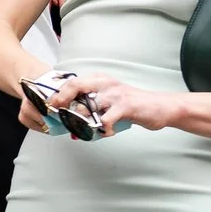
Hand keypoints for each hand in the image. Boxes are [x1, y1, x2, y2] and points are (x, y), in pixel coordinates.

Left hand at [60, 74, 180, 134]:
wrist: (160, 106)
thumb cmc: (131, 105)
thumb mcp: (109, 100)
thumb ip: (90, 107)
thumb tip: (69, 120)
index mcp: (99, 80)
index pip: (72, 82)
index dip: (58, 93)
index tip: (50, 106)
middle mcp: (105, 84)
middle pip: (75, 86)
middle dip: (62, 100)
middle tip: (58, 115)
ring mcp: (115, 94)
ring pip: (87, 106)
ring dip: (80, 121)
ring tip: (81, 130)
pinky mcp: (125, 106)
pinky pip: (106, 120)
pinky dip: (102, 129)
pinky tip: (106, 132)